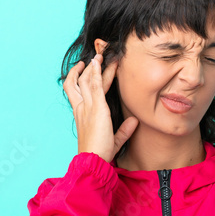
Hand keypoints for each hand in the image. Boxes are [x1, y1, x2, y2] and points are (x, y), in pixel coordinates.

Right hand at [63, 39, 138, 164]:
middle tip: (95, 58)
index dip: (81, 79)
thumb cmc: (100, 153)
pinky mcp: (96, 108)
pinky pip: (94, 85)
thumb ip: (124, 130)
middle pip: (80, 82)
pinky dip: (96, 72)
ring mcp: (87, 107)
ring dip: (94, 66)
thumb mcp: (115, 140)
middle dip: (87, 69)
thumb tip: (135, 121)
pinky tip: (98, 62)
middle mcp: (82, 108)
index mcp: (82, 114)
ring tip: (100, 55)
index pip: (79, 91)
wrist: (93, 160)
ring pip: (87, 80)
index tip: (87, 70)